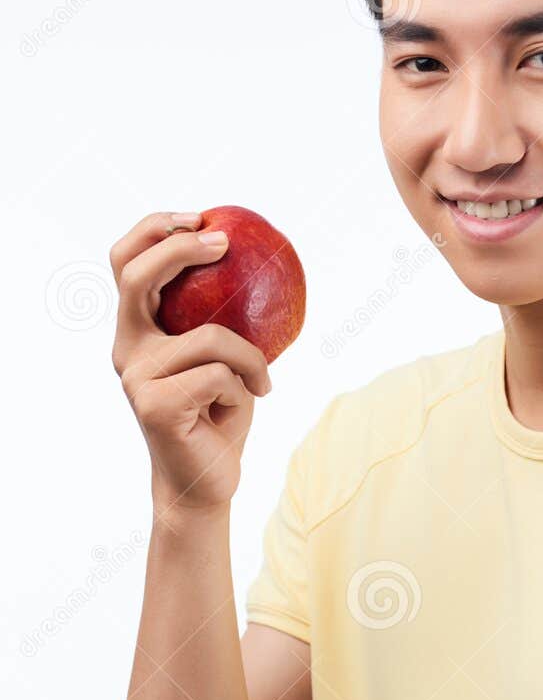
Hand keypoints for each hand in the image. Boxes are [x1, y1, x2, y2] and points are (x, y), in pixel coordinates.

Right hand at [109, 211, 272, 518]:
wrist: (208, 482)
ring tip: (261, 383)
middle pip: (136, 276)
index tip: (201, 217)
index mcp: (137, 331)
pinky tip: (245, 406)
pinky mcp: (155, 404)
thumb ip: (222, 317)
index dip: (154, 230)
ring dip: (251, 358)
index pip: (125, 263)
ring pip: (208, 336)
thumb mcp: (225, 358)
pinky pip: (221, 374)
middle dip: (179, 247)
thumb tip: (260, 260)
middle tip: (226, 241)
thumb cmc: (220, 417)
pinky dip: (246, 387)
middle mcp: (126, 349)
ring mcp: (135, 377)